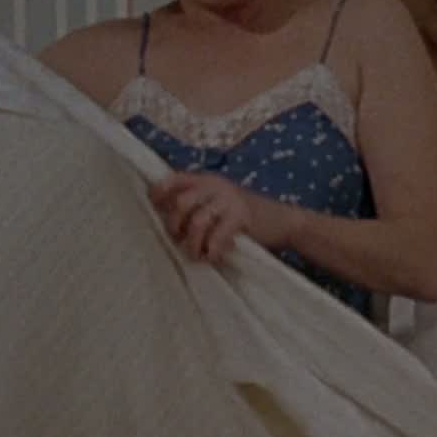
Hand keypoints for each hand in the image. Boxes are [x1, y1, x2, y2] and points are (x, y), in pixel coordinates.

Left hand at [148, 172, 294, 263]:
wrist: (281, 221)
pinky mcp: (242, 216)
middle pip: (181, 203)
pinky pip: (218, 236)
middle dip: (175, 226)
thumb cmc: (242, 217)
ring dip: (192, 243)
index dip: (159, 194)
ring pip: (197, 221)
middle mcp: (216, 186)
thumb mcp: (217, 203)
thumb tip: (162, 218)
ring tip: (196, 254)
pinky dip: (212, 250)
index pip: (173, 180)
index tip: (155, 210)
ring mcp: (229, 200)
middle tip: (180, 241)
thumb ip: (194, 205)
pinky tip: (213, 257)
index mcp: (206, 180)